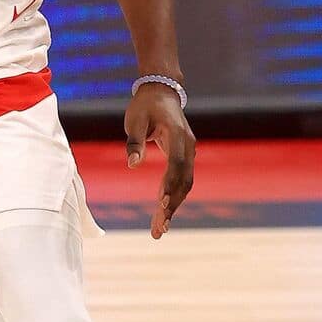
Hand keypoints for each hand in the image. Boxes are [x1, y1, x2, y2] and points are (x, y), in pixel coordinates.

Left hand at [125, 84, 195, 238]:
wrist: (161, 92)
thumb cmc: (145, 106)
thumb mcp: (135, 120)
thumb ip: (135, 142)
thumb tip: (132, 164)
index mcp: (178, 135)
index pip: (177, 164)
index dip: (170, 184)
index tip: (162, 204)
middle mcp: (189, 146)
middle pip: (184, 181)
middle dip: (172, 206)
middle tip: (159, 228)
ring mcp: (189, 153)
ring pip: (185, 185)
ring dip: (173, 207)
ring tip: (159, 229)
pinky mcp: (184, 158)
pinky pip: (181, 181)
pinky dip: (173, 198)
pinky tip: (162, 214)